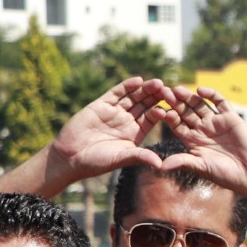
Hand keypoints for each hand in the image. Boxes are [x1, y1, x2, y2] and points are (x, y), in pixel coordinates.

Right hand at [49, 77, 175, 183]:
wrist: (71, 156)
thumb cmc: (97, 162)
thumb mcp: (122, 158)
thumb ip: (140, 157)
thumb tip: (162, 165)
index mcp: (136, 133)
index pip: (152, 118)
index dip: (163, 111)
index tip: (175, 108)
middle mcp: (127, 120)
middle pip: (145, 104)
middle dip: (157, 97)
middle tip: (171, 90)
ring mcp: (114, 111)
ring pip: (133, 96)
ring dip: (145, 89)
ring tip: (158, 83)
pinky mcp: (101, 105)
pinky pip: (116, 93)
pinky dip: (126, 86)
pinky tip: (138, 81)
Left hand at [160, 86, 246, 196]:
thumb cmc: (225, 174)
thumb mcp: (201, 167)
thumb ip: (182, 162)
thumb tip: (159, 166)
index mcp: (192, 140)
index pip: (177, 124)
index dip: (168, 116)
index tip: (158, 109)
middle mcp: (202, 129)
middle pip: (186, 111)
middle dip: (175, 102)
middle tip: (164, 92)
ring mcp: (216, 122)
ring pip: (199, 104)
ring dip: (189, 96)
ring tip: (178, 90)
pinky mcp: (230, 117)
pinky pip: (220, 102)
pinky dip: (211, 94)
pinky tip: (200, 90)